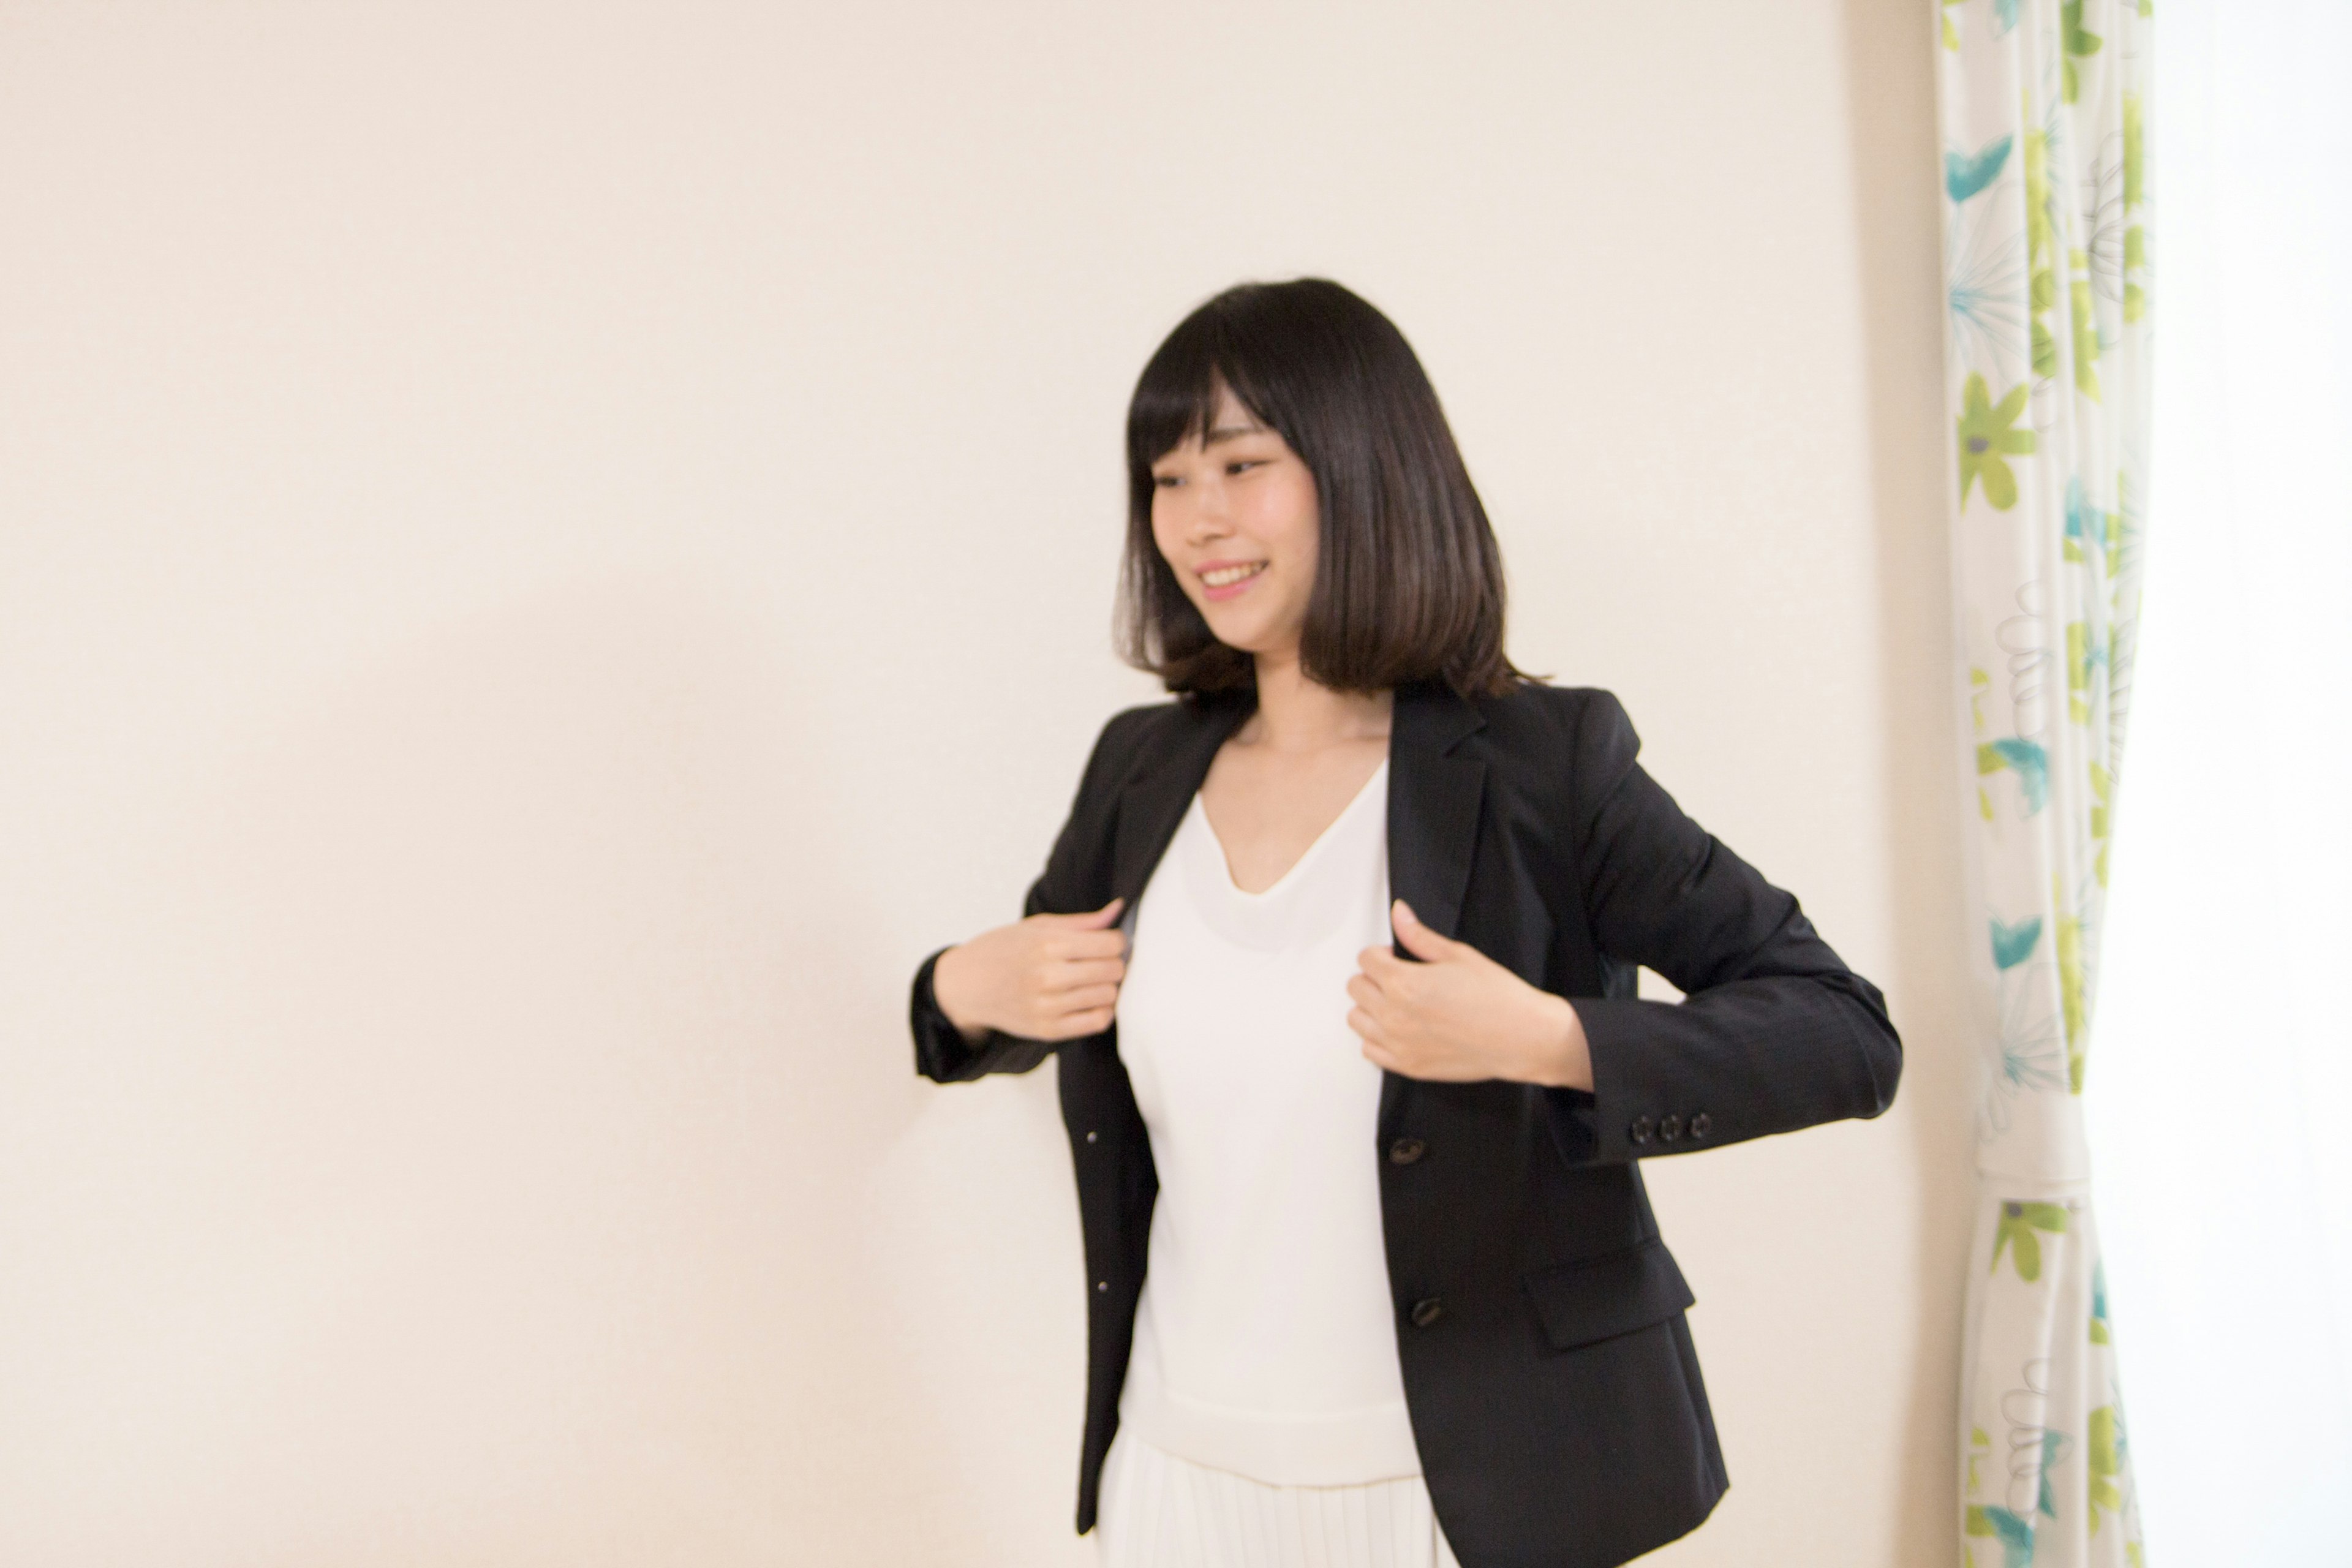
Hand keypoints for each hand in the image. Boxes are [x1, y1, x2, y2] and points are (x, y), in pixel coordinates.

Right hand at [932, 897, 1128, 1044]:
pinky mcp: (1048, 1030)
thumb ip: (1081, 922)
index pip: (1111, 944)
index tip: (1107, 942)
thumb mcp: (1036, 926)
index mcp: (1046, 945)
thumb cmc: (1001, 950)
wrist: (965, 986)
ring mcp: (1048, 1006)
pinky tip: (1089, 1000)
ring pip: (1108, 996)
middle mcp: (1048, 976)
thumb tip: (1118, 910)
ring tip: (1092, 980)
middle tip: (1100, 961)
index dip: (1116, 941)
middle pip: (1113, 970)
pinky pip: (1097, 1022)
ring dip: (1107, 986)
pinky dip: (1102, 1010)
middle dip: (1114, 963)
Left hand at [1346, 898, 1592, 1088]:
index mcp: (1404, 983)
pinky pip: (1369, 1049)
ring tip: (1400, 1003)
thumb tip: (1399, 913)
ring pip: (1356, 1018)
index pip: (1365, 959)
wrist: (1522, 1037)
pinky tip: (1401, 1028)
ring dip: (1371, 1007)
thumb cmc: (1497, 997)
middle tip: (1401, 978)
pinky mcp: (1407, 1065)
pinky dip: (1378, 1037)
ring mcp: (1398, 1044)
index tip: (1398, 958)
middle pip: (1356, 987)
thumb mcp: (1458, 955)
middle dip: (1374, 977)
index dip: (1383, 953)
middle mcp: (1394, 1015)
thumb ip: (1418, 936)